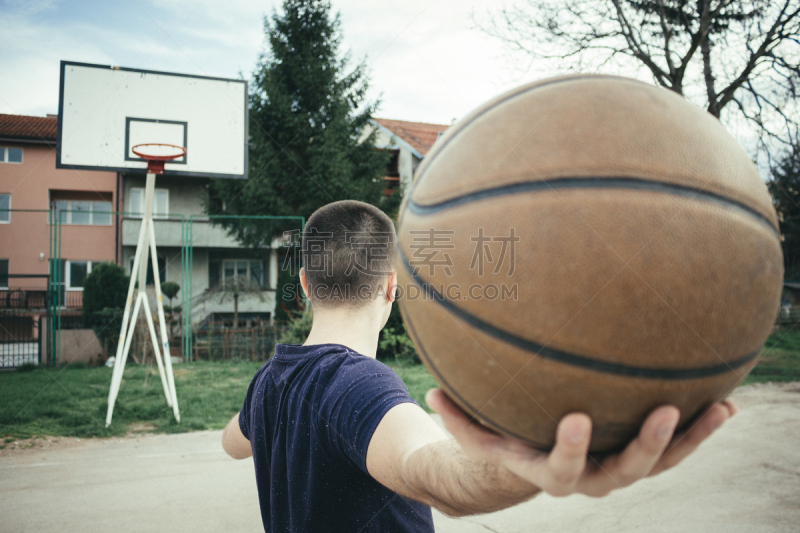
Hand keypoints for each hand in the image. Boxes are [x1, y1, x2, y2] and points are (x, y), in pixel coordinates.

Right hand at [425, 389, 736, 497]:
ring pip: (657, 463)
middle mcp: (588, 477)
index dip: (571, 449)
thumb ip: (456, 417)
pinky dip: (698, 431)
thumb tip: (432, 393)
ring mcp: (616, 467)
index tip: (579, 418)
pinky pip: (673, 448)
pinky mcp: (637, 454)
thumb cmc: (501, 441)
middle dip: (644, 446)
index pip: (561, 469)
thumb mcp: (475, 432)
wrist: (533, 464)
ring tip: (718, 409)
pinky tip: (724, 403)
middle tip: (662, 412)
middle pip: (622, 473)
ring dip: (688, 440)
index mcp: (547, 471)